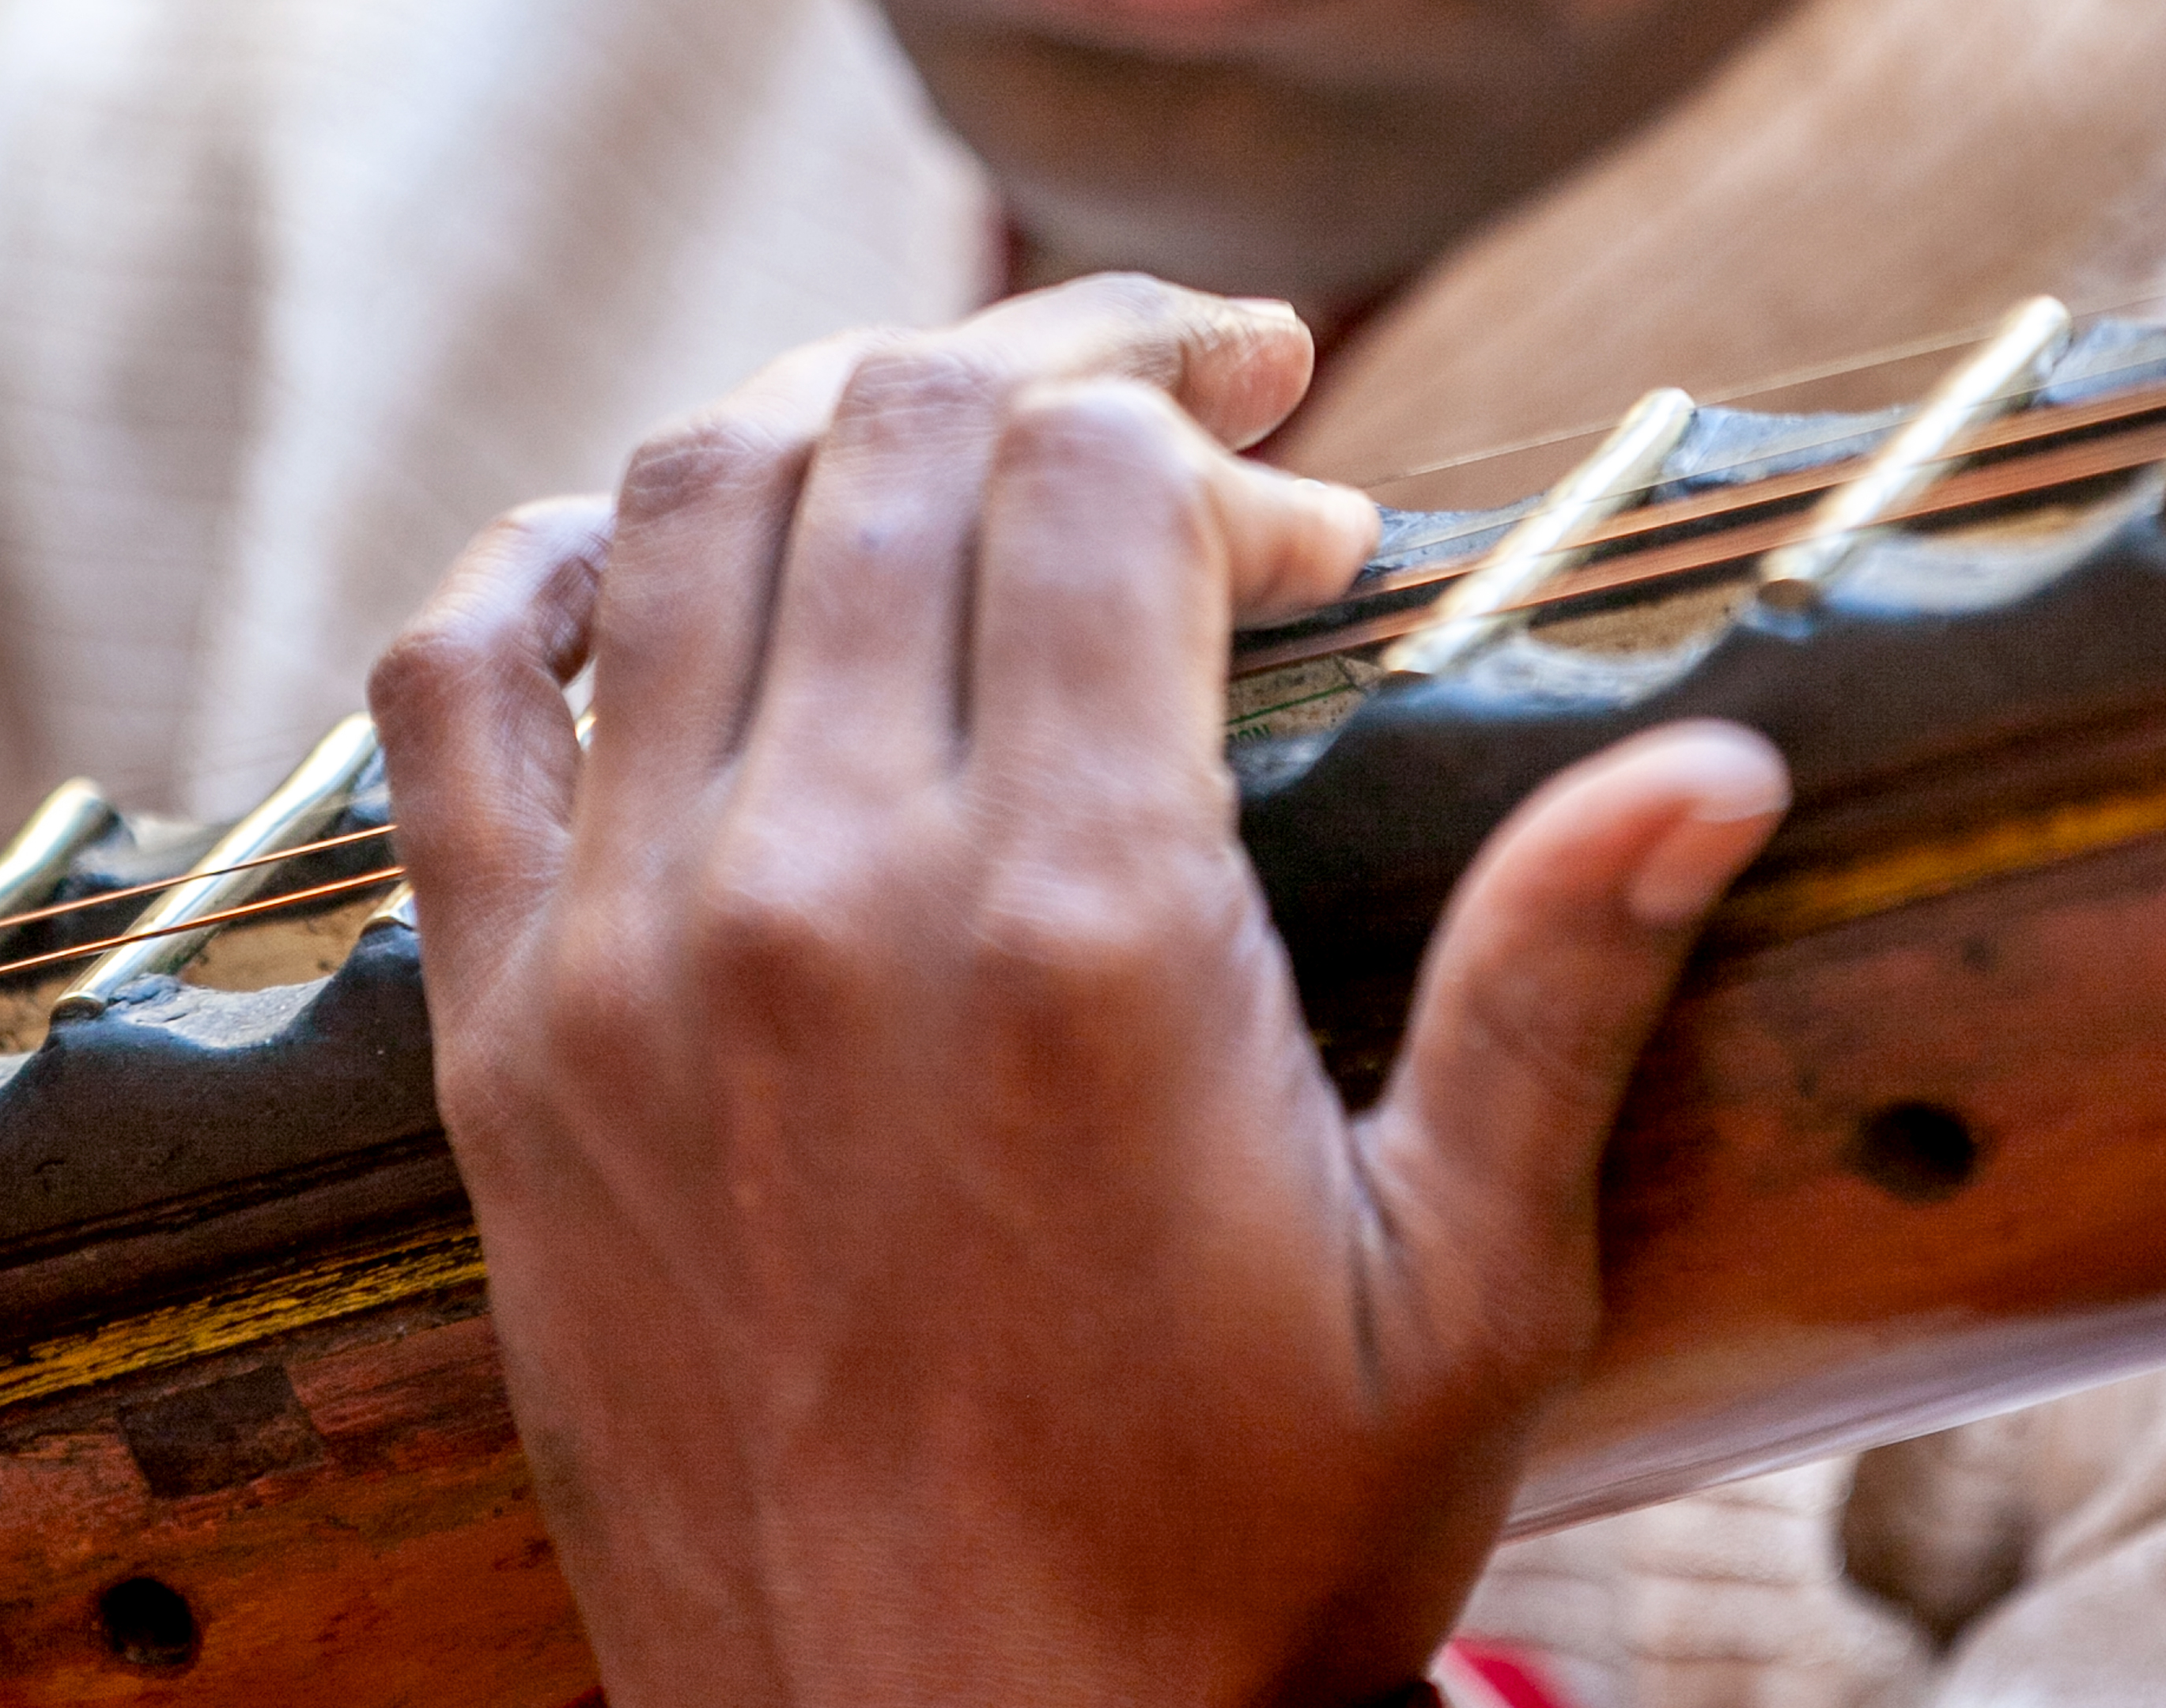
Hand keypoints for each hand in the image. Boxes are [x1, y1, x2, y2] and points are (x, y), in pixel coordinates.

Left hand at [371, 274, 1787, 1707]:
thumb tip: (1715, 756)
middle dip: (1059, 379)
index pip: (1103, 484)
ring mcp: (632, 957)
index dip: (1223, 446)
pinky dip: (545, 566)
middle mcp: (830, 897)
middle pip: (900, 437)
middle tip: (1167, 432)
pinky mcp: (503, 1040)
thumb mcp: (1463, 1290)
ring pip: (684, 507)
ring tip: (955, 462)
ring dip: (836, 423)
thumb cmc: (1233, 1556)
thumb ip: (1559, 985)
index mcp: (1090, 928)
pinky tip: (656, 556)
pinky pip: (449, 692)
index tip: (1306, 541)